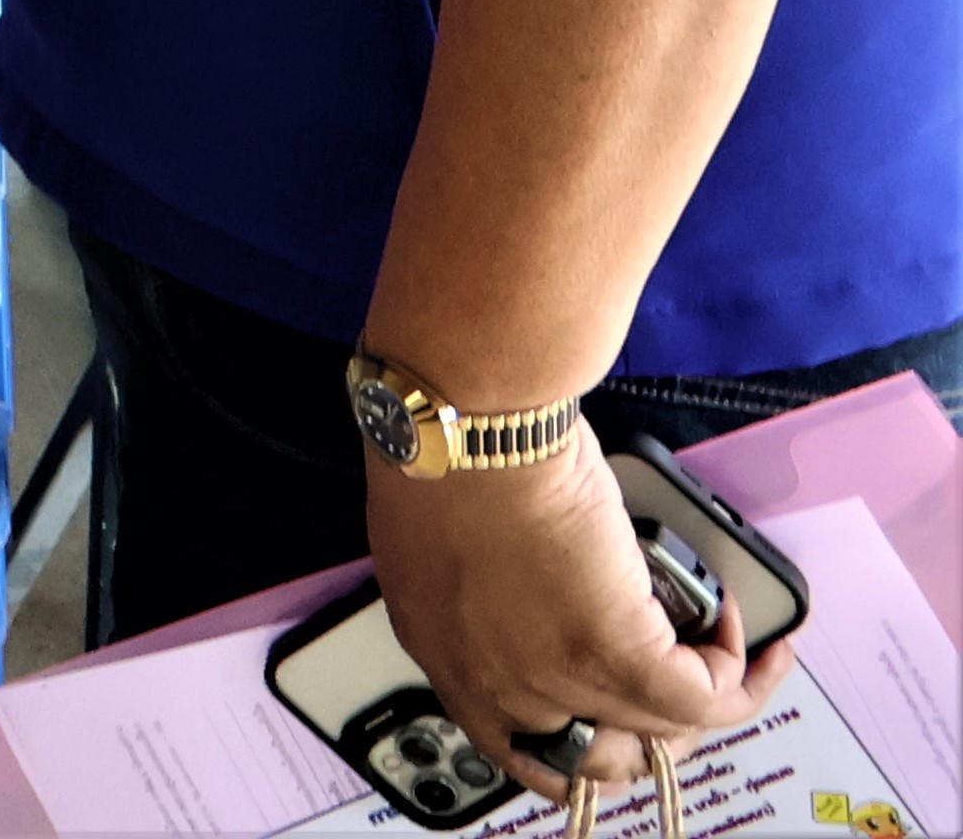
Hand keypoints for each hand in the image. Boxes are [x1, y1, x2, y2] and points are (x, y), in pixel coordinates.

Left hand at [358, 433, 775, 788]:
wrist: (464, 425)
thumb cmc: (443, 451)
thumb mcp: (439, 544)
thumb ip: (478, 593)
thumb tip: (528, 596)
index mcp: (448, 657)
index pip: (519, 747)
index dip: (577, 741)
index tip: (607, 714)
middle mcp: (499, 689)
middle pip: (597, 755)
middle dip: (644, 725)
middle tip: (673, 672)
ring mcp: (560, 682)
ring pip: (658, 732)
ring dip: (698, 698)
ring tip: (717, 650)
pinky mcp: (618, 654)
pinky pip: (706, 697)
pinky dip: (738, 673)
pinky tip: (740, 632)